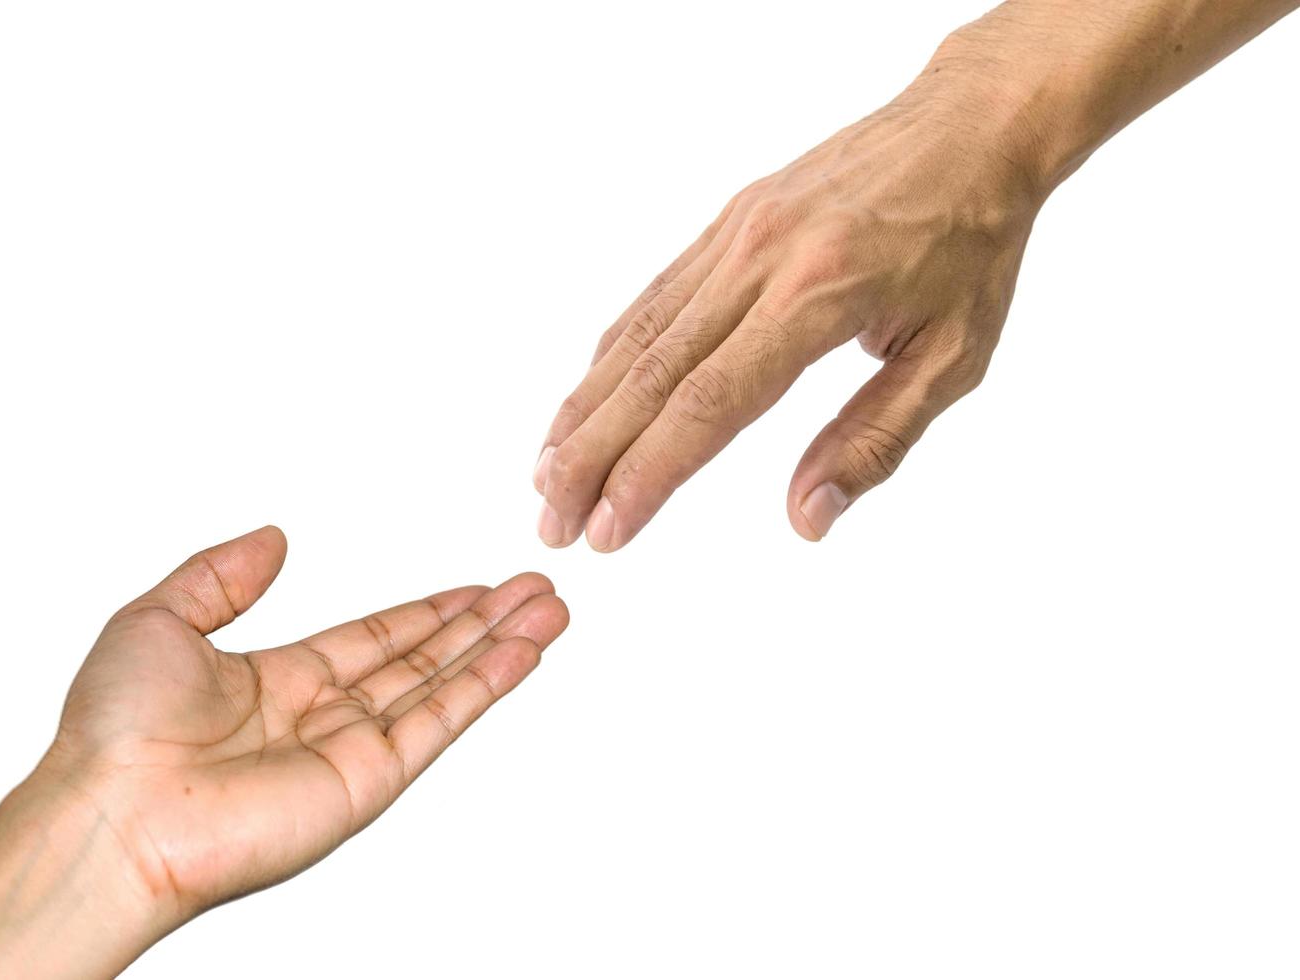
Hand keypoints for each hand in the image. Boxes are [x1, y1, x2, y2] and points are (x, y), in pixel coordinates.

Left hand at [0, 527, 567, 977]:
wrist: (111, 814)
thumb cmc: (112, 736)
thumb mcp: (157, 618)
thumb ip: (221, 574)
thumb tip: (272, 537)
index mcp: (272, 682)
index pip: (371, 638)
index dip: (424, 612)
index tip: (470, 590)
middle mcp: (319, 717)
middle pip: (421, 659)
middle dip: (480, 623)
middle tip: (531, 591)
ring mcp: (347, 750)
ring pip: (442, 685)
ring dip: (499, 647)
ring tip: (548, 611)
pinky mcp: (366, 782)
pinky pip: (438, 722)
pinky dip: (487, 685)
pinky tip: (521, 654)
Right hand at [534, 64, 1040, 549]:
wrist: (972, 123)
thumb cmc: (974, 241)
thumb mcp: (953, 357)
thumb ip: (874, 441)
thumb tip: (805, 519)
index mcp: (818, 296)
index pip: (710, 402)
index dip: (650, 473)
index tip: (609, 531)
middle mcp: (759, 259)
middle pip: (652, 373)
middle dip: (594, 457)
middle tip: (554, 523)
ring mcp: (735, 234)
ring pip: (638, 334)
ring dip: (587, 411)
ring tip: (547, 474)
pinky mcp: (728, 222)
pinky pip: (654, 297)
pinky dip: (612, 356)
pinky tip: (588, 401)